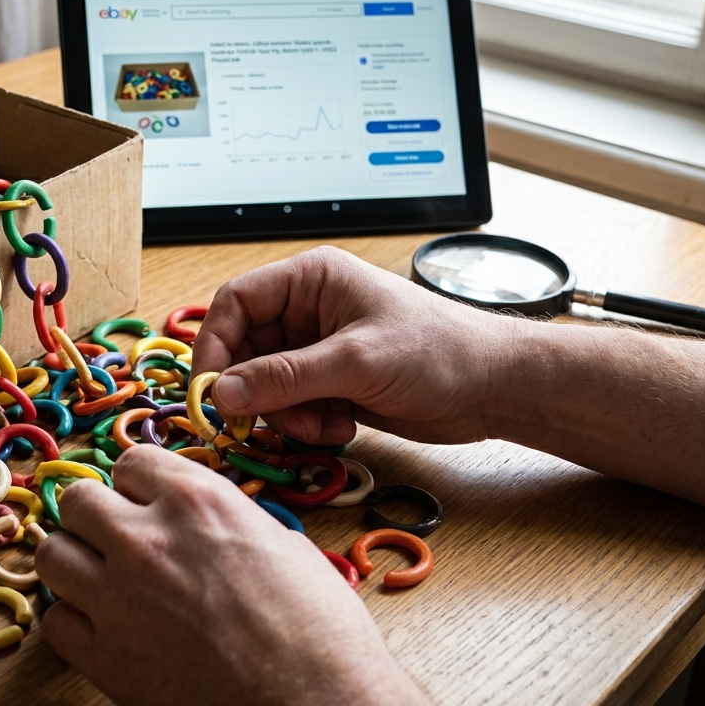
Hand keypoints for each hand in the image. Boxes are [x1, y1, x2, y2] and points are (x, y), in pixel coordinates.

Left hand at [35, 446, 458, 705]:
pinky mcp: (103, 659)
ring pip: (52, 554)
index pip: (131, 463)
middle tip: (116, 543)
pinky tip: (105, 631)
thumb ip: (232, 523)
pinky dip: (73, 623)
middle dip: (95, 518)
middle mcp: (148, 540)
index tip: (144, 506)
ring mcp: (118, 599)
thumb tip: (209, 526)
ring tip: (101, 584)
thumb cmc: (324, 636)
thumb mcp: (287, 548)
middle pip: (78, 501)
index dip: (138, 487)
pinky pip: (54, 621)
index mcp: (199, 502)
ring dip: (74, 564)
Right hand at [192, 246, 517, 444]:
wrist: (493, 388)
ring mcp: (319, 350)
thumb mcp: (356, 361)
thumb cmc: (440, 351)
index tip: (211, 389)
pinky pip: (291, 407)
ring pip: (265, 386)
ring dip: (285, 413)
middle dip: (254, 390)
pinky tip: (343, 425)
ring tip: (325, 422)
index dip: (215, 345)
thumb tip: (223, 393)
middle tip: (258, 421)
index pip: (235, 303)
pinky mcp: (331, 385)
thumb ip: (285, 377)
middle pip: (244, 350)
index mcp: (311, 280)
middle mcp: (308, 311)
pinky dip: (307, 424)